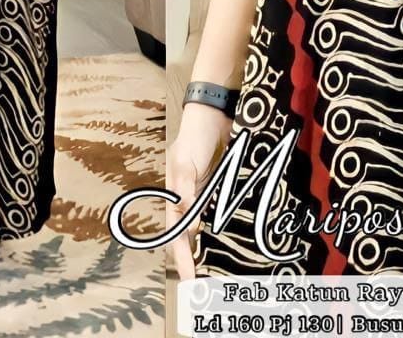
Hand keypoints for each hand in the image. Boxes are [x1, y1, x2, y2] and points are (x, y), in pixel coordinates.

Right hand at [166, 102, 232, 279]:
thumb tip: (187, 224)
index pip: (176, 235)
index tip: (188, 281)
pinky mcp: (217, 188)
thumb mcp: (185, 161)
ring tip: (214, 274)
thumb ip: (185, 189)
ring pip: (202, 229)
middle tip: (201, 288)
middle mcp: (186, 199)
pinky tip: (228, 243)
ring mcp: (202, 194)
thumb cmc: (194, 136)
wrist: (212, 114)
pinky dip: (220, 231)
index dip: (182, 259)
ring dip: (206, 250)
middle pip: (187, 238)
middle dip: (192, 262)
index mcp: (173, 197)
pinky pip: (216, 215)